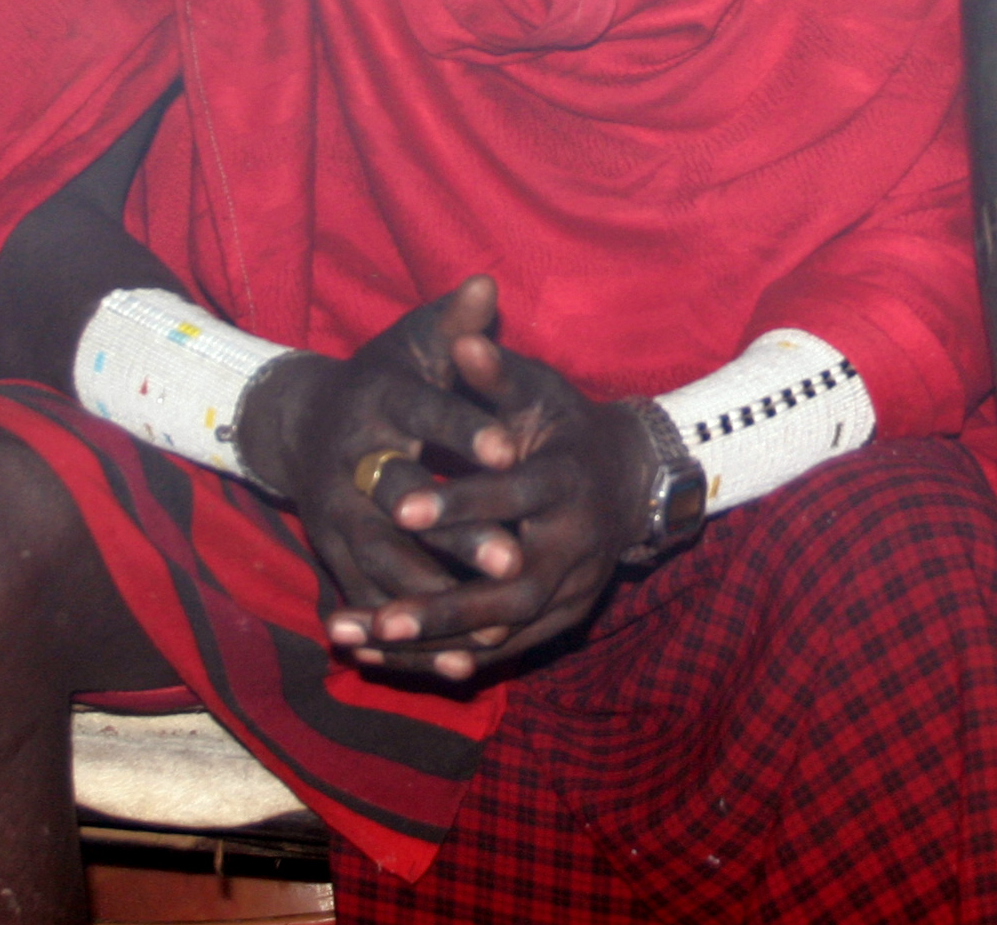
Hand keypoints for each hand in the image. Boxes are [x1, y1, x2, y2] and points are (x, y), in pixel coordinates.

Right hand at [239, 277, 532, 662]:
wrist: (302, 426)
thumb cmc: (380, 378)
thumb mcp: (412, 343)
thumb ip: (451, 324)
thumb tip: (485, 284)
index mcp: (376, 403)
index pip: (425, 414)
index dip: (466, 433)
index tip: (513, 451)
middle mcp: (349, 465)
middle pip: (404, 500)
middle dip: (457, 531)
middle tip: (513, 556)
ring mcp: (335, 518)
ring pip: (386, 562)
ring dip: (436, 594)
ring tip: (493, 617)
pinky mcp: (334, 560)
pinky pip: (372, 604)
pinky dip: (410, 638)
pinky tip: (460, 661)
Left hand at [334, 331, 653, 682]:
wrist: (634, 481)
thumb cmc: (571, 427)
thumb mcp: (540, 393)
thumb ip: (497, 374)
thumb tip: (463, 338)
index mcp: (567, 482)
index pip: (512, 499)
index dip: (459, 505)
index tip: (400, 510)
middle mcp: (574, 547)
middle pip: (509, 593)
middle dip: (443, 608)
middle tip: (379, 620)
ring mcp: (571, 592)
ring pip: (499, 633)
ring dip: (430, 644)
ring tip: (361, 643)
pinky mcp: (560, 621)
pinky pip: (499, 650)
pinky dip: (443, 657)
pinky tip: (385, 658)